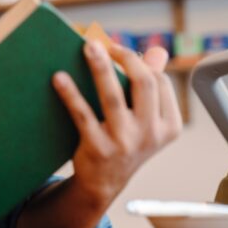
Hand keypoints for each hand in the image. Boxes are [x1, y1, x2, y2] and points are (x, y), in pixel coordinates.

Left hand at [52, 41, 182, 204]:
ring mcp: (125, 142)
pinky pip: (83, 115)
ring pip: (113, 96)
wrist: (102, 183)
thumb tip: (157, 51)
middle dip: (125, 58)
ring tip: (87, 47)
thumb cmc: (124, 142)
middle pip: (144, 84)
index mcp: (168, 125)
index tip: (117, 50)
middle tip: (100, 43)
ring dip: (100, 68)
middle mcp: (151, 134)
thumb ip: (151, 85)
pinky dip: (70, 94)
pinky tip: (59, 78)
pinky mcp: (98, 148)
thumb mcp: (146, 120)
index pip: (159, 82)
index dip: (138, 62)